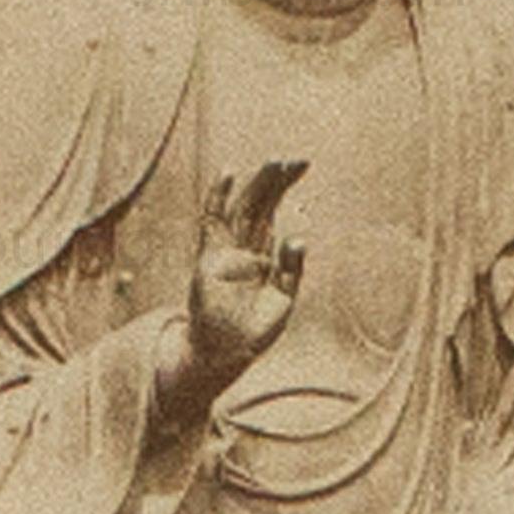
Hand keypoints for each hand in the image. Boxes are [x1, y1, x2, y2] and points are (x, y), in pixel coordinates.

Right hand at [161, 160, 307, 413]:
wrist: (225, 354)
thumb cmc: (253, 331)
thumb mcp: (283, 299)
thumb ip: (290, 269)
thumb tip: (298, 237)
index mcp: (261, 252)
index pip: (272, 209)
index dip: (285, 186)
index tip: (302, 163)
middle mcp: (242, 246)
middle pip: (259, 203)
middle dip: (276, 181)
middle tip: (295, 158)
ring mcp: (225, 250)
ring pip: (242, 208)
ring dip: (257, 184)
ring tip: (275, 162)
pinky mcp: (210, 258)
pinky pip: (212, 222)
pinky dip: (218, 197)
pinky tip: (228, 173)